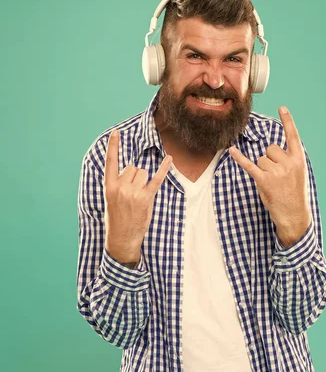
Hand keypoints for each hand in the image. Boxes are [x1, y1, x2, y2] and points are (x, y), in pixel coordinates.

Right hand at [104, 129, 172, 262]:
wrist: (121, 238)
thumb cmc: (116, 218)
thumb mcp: (110, 199)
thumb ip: (117, 184)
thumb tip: (132, 171)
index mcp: (109, 186)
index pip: (110, 162)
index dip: (113, 146)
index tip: (115, 132)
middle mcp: (120, 187)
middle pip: (133, 168)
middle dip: (135, 177)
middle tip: (132, 194)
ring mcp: (133, 193)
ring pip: (143, 173)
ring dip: (144, 181)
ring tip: (138, 197)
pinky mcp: (146, 198)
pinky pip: (156, 179)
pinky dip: (164, 169)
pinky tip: (169, 159)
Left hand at [229, 106, 311, 233]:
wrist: (294, 215)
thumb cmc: (295, 195)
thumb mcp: (299, 174)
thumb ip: (289, 160)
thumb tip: (272, 152)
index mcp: (298, 160)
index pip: (293, 136)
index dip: (288, 121)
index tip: (282, 108)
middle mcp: (288, 163)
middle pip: (270, 149)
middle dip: (270, 159)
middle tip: (277, 175)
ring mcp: (276, 172)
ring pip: (261, 159)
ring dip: (263, 169)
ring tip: (272, 182)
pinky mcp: (264, 181)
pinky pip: (249, 165)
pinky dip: (239, 158)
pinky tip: (232, 150)